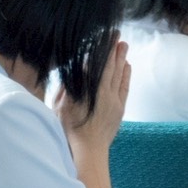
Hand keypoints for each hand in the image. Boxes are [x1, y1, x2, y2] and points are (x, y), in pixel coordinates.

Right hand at [57, 34, 128, 153]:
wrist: (88, 152)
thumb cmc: (69, 131)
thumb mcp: (60, 109)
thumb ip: (66, 90)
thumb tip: (73, 75)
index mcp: (90, 93)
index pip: (98, 67)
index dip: (102, 52)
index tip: (103, 39)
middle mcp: (104, 95)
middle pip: (111, 67)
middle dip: (114, 50)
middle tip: (117, 35)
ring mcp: (114, 102)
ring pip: (119, 75)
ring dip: (121, 59)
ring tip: (123, 44)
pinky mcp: (120, 109)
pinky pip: (124, 87)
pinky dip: (126, 75)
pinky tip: (127, 65)